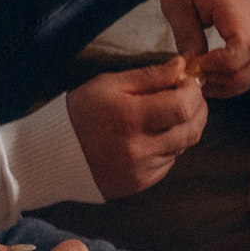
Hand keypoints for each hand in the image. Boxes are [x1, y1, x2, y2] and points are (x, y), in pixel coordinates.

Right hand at [64, 58, 207, 198]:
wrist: (52, 153)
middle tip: (188, 97)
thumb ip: (149, 76)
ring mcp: (140, 171)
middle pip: (191, 131)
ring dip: (181, 129)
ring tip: (164, 117)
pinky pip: (168, 164)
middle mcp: (138, 149)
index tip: (188, 83)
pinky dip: (168, 148)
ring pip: (182, 148)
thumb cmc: (80, 112)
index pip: (183, 107)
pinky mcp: (138, 184)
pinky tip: (150, 138)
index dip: (193, 92)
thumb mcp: (109, 84)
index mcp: (130, 118)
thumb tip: (181, 66)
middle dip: (197, 110)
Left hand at [159, 0, 249, 98]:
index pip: (246, 46)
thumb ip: (186, 35)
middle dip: (231, 80)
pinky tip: (217, 74)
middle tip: (202, 79)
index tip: (198, 65)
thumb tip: (191, 69)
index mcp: (234, 6)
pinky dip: (241, 76)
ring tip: (208, 80)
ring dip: (237, 82)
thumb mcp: (177, 1)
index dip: (223, 65)